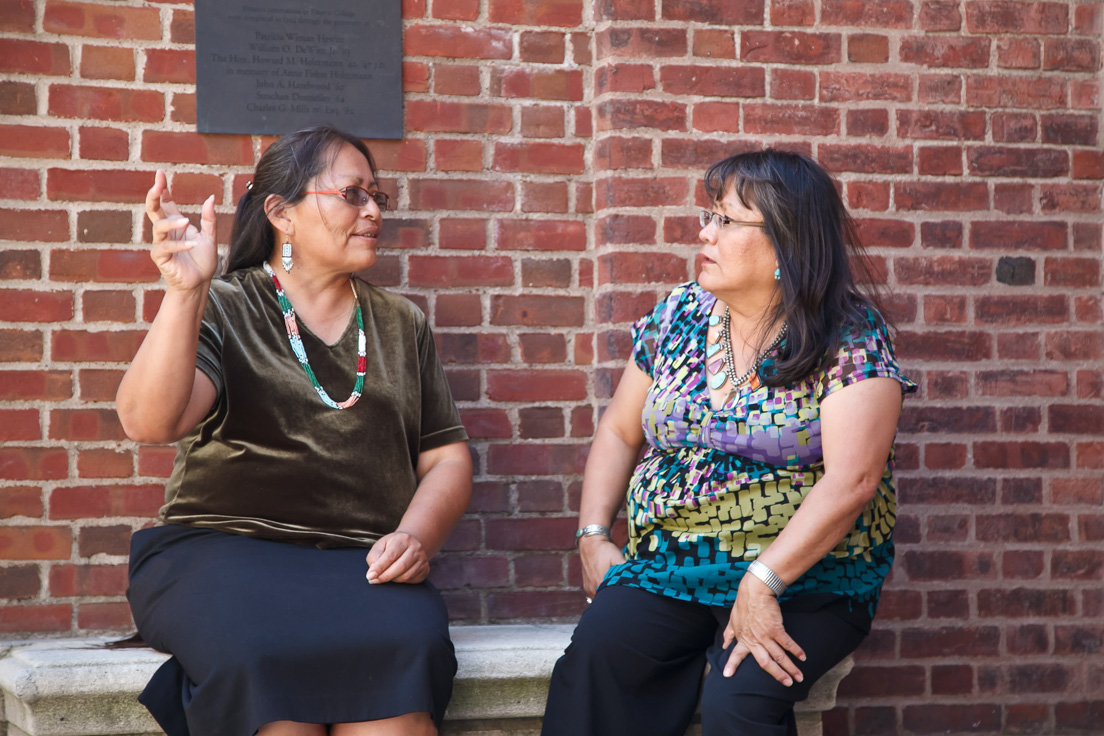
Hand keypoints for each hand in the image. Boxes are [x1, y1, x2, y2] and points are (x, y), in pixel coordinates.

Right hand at [145, 170, 217, 291]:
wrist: (200, 283)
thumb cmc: (202, 261)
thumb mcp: (210, 237)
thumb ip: (209, 219)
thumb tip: (211, 198)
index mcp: (176, 224)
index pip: (165, 203)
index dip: (161, 189)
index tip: (160, 174)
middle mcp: (166, 232)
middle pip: (154, 210)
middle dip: (153, 196)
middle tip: (157, 185)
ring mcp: (161, 244)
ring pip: (158, 227)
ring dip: (172, 222)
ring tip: (187, 221)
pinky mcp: (160, 257)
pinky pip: (165, 247)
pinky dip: (179, 244)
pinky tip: (192, 244)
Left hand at [365, 531, 429, 583]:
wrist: (410, 544)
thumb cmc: (392, 546)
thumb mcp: (380, 545)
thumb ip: (374, 557)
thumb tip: (373, 572)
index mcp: (403, 539)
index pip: (391, 555)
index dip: (379, 567)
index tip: (370, 576)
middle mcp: (416, 548)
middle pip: (400, 567)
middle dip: (385, 576)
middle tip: (373, 580)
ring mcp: (422, 559)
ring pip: (406, 576)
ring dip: (392, 580)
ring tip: (385, 576)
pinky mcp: (425, 569)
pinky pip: (411, 580)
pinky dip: (401, 581)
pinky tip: (396, 576)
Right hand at [579, 535, 624, 598]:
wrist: (590, 543)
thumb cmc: (604, 550)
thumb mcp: (617, 557)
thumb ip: (625, 568)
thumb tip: (635, 577)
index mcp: (600, 583)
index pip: (612, 598)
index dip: (620, 598)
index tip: (627, 595)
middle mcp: (592, 588)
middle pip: (605, 600)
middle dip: (614, 599)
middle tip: (622, 593)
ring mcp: (588, 588)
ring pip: (598, 599)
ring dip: (606, 596)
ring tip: (614, 590)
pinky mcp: (586, 586)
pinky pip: (593, 595)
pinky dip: (600, 593)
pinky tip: (606, 588)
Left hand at [722, 574, 806, 685]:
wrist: (755, 589)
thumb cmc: (745, 603)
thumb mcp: (733, 618)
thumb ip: (729, 633)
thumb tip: (723, 644)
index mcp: (743, 637)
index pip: (736, 654)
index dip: (732, 664)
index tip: (727, 675)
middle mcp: (754, 639)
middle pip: (765, 662)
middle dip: (777, 675)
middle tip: (787, 684)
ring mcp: (765, 635)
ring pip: (779, 656)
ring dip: (790, 668)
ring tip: (799, 677)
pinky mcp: (776, 628)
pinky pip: (787, 643)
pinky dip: (796, 651)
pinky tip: (803, 658)